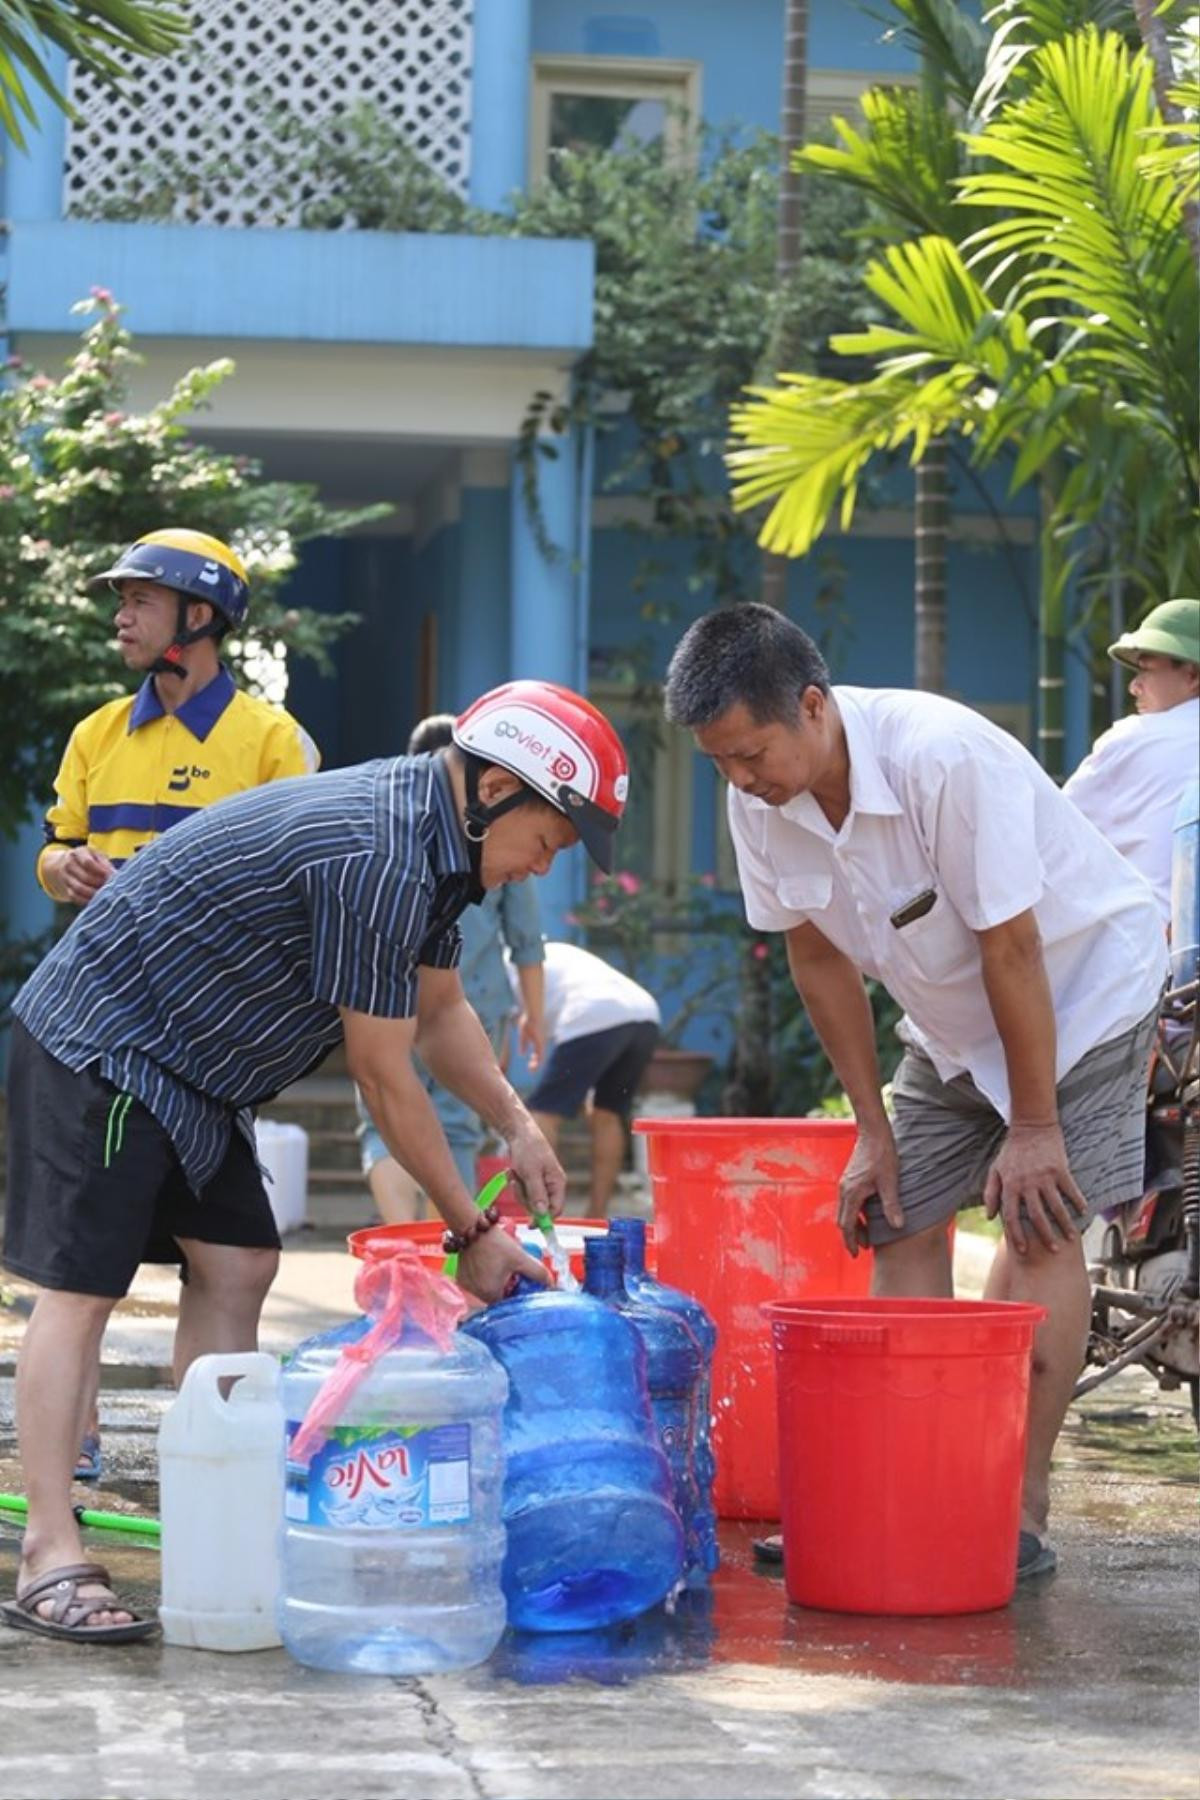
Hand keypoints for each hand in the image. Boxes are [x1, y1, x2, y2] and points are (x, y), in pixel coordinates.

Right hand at [54, 847, 115, 904]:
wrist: (68, 862)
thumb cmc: (89, 858)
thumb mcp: (98, 856)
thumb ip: (106, 865)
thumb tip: (116, 876)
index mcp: (78, 853)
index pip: (88, 863)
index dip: (101, 871)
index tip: (111, 876)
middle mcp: (69, 864)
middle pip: (84, 877)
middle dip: (99, 884)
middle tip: (111, 888)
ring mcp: (65, 877)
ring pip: (79, 888)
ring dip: (94, 893)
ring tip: (105, 895)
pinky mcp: (66, 888)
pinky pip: (75, 896)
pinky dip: (86, 900)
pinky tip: (96, 900)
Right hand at [457, 1222, 549, 1303]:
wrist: (472, 1227)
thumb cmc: (495, 1243)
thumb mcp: (520, 1257)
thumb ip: (537, 1272)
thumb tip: (551, 1283)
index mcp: (490, 1293)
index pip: (508, 1303)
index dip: (518, 1294)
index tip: (522, 1283)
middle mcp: (476, 1294)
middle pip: (498, 1297)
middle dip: (508, 1287)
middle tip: (513, 1272)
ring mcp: (467, 1286)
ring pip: (488, 1290)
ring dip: (496, 1283)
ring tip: (501, 1267)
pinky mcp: (462, 1278)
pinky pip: (477, 1283)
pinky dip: (485, 1277)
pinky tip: (490, 1264)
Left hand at [505, 1119, 565, 1219]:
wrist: (519, 1133)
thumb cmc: (529, 1150)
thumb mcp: (531, 1173)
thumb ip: (537, 1194)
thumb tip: (542, 1214)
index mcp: (557, 1183)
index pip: (556, 1210)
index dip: (544, 1220)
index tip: (530, 1225)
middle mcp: (551, 1185)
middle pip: (540, 1207)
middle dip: (524, 1198)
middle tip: (516, 1184)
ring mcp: (541, 1183)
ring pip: (528, 1200)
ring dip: (518, 1189)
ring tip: (513, 1173)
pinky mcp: (531, 1181)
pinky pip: (522, 1191)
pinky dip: (515, 1183)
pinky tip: (512, 1171)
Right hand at [517, 1012, 544, 1070]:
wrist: (532, 1014)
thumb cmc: (528, 1021)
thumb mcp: (523, 1035)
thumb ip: (523, 1044)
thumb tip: (522, 1054)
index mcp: (537, 1042)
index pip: (537, 1055)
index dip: (534, 1061)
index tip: (530, 1067)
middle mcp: (541, 1043)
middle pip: (540, 1058)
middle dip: (535, 1065)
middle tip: (531, 1071)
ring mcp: (541, 1043)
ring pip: (540, 1057)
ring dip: (536, 1065)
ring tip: (532, 1070)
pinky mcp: (540, 1042)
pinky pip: (539, 1053)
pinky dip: (537, 1060)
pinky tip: (534, 1064)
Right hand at [837, 1121, 902, 1255]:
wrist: (873, 1132)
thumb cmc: (882, 1155)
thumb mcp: (890, 1181)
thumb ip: (892, 1205)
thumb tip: (898, 1226)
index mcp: (852, 1193)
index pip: (847, 1225)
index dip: (851, 1241)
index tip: (856, 1254)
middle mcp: (844, 1190)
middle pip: (843, 1220)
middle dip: (852, 1236)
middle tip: (863, 1248)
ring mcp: (846, 1184)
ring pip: (845, 1211)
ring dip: (855, 1225)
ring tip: (868, 1235)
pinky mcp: (850, 1179)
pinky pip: (849, 1202)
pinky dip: (856, 1214)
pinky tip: (868, 1215)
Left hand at [984, 1122, 1085, 1254]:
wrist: (1031, 1126)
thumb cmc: (1012, 1151)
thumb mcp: (995, 1169)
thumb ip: (991, 1193)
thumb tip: (990, 1217)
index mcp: (1010, 1184)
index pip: (1011, 1216)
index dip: (1016, 1235)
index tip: (1023, 1250)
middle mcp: (1027, 1183)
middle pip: (1036, 1216)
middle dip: (1044, 1235)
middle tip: (1052, 1250)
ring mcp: (1045, 1176)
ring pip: (1056, 1206)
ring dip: (1064, 1224)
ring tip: (1070, 1237)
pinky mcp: (1060, 1169)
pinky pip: (1071, 1190)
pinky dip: (1078, 1201)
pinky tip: (1083, 1211)